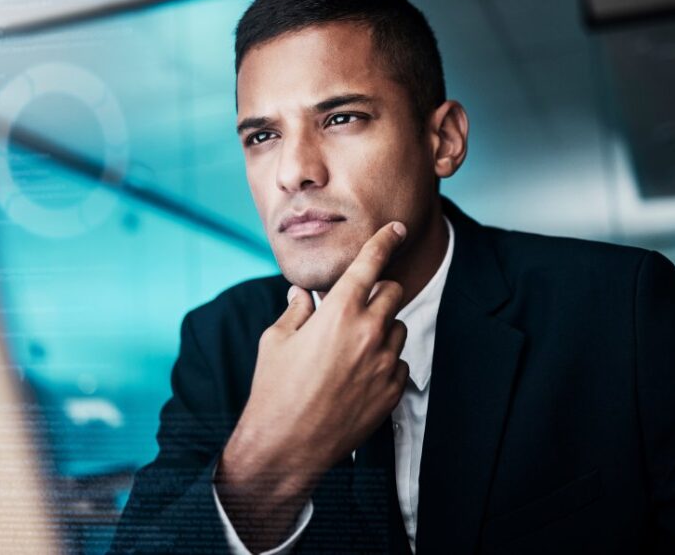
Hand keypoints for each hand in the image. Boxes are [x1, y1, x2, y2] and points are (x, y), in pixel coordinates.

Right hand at [215, 221, 409, 547]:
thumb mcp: (277, 341)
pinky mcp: (393, 390)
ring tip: (351, 350)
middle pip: (393, 291)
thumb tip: (302, 294)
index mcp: (339, 312)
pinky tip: (358, 377)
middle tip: (356, 307)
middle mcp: (368, 332)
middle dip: (378, 292)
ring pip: (398, 327)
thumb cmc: (275, 389)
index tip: (396, 229)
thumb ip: (296, 311)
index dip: (385, 240)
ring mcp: (385, 363)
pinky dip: (384, 362)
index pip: (371, 263)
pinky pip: (399, 363)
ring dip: (381, 329)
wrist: (287, 445)